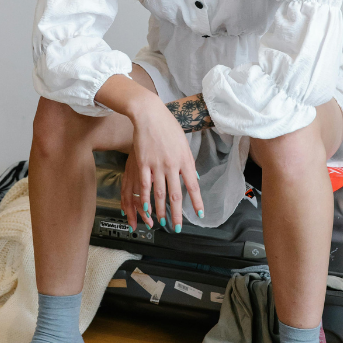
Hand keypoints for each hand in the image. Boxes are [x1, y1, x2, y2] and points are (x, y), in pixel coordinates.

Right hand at [120, 98, 204, 231]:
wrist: (150, 114)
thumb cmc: (168, 127)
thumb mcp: (184, 144)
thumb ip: (188, 163)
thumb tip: (193, 178)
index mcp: (185, 160)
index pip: (193, 186)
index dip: (197, 202)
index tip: (199, 215)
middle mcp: (172, 165)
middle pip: (176, 195)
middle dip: (177, 214)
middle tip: (177, 227)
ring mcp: (157, 165)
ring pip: (160, 193)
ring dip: (161, 210)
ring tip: (163, 222)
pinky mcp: (143, 163)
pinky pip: (144, 186)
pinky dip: (145, 199)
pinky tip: (146, 209)